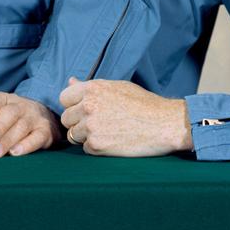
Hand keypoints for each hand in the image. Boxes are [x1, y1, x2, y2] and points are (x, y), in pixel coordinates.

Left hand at [0, 92, 62, 157]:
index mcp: (6, 100)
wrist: (45, 116)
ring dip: (7, 140)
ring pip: (22, 127)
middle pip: (10, 113)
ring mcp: (34, 118)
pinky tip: (15, 152)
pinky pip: (37, 137)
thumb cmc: (14, 119)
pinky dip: (26, 146)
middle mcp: (21, 106)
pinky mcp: (46, 131)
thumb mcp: (0, 114)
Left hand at [58, 78, 191, 156]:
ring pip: (74, 135)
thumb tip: (70, 81)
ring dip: (86, 136)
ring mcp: (91, 126)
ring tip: (108, 132)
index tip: (85, 110)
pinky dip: (96, 148)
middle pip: (66, 118)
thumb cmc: (143, 104)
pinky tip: (113, 141)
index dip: (74, 105)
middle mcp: (88, 106)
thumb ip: (90, 86)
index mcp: (92, 88)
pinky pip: (86, 149)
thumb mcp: (116, 87)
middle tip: (99, 124)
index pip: (64, 98)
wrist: (166, 124)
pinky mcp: (97, 145)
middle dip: (78, 122)